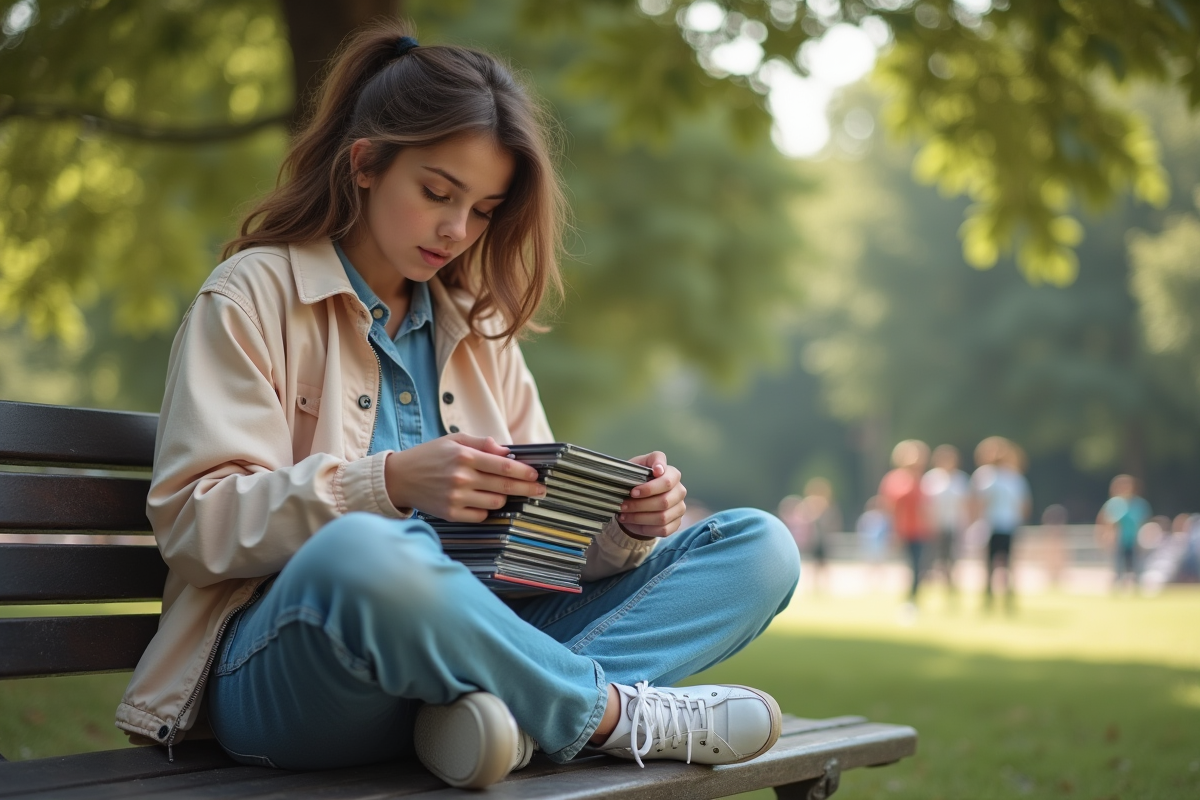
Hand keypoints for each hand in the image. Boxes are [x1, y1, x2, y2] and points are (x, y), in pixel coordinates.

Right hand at [384, 433, 544, 521]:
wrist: (399, 478)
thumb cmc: (429, 456)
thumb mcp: (454, 440)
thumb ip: (482, 443)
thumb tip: (506, 451)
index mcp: (464, 456)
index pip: (503, 467)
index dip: (523, 472)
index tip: (536, 475)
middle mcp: (461, 478)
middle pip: (504, 487)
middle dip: (527, 489)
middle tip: (541, 490)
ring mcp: (456, 498)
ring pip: (495, 503)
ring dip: (503, 498)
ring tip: (502, 492)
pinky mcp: (450, 514)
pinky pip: (481, 516)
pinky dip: (486, 509)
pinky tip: (483, 501)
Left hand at [617, 451, 686, 538]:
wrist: (637, 497)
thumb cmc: (637, 479)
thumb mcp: (638, 465)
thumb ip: (648, 462)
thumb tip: (659, 468)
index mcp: (672, 474)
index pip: (667, 481)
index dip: (650, 488)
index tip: (633, 492)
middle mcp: (680, 490)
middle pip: (664, 501)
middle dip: (639, 505)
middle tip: (623, 505)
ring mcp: (680, 507)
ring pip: (662, 517)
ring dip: (639, 517)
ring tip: (624, 515)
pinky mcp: (676, 523)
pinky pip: (663, 530)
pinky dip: (645, 528)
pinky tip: (633, 523)